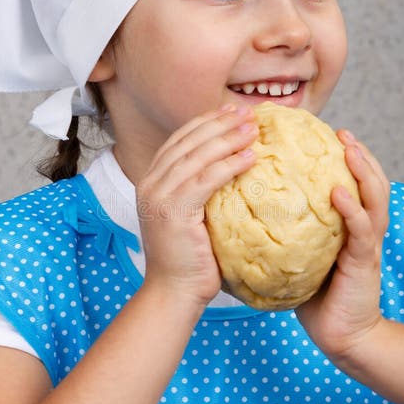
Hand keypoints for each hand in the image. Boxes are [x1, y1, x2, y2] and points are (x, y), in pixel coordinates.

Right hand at [136, 105, 257, 309]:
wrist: (174, 292)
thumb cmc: (190, 259)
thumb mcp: (191, 216)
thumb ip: (201, 191)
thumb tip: (233, 167)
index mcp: (151, 181)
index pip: (179, 141)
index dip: (206, 122)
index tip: (231, 110)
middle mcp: (150, 184)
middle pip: (188, 142)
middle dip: (219, 123)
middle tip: (247, 113)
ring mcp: (158, 197)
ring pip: (197, 156)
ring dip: (228, 138)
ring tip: (253, 129)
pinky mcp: (173, 212)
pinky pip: (205, 180)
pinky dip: (229, 165)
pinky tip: (250, 157)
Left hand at [295, 131, 389, 365]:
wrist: (341, 336)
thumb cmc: (318, 298)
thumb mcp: (302, 257)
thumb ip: (289, 233)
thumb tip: (248, 211)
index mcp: (351, 226)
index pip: (355, 184)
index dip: (346, 159)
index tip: (325, 135)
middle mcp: (365, 230)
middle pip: (373, 182)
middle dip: (360, 153)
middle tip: (342, 132)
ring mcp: (368, 244)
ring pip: (375, 198)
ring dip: (363, 170)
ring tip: (348, 148)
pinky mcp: (364, 262)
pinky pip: (361, 230)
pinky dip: (352, 209)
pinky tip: (337, 193)